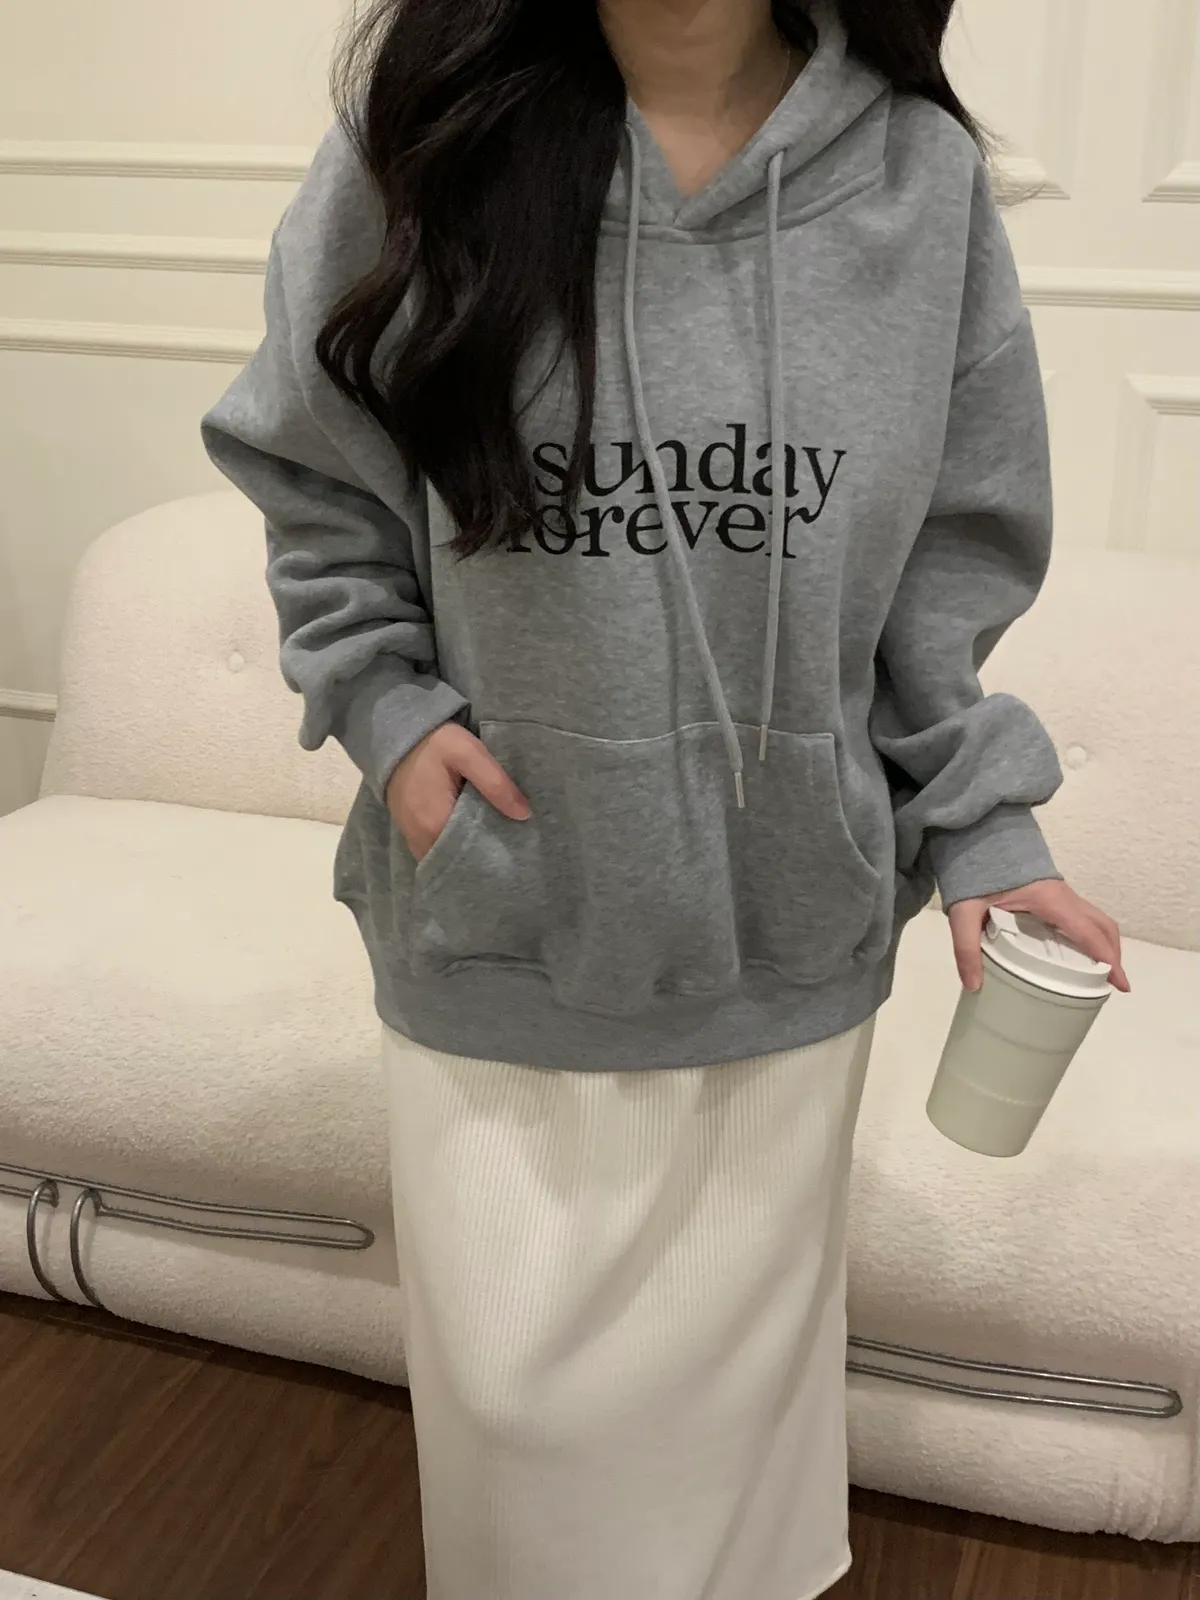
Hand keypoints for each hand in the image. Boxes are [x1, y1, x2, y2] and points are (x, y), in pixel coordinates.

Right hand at [385, 723, 529, 862]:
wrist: (395, 733)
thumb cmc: (433, 742)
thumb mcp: (468, 752)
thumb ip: (495, 783)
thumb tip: (523, 815)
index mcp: (436, 825)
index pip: (473, 856)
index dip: (496, 855)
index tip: (516, 849)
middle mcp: (421, 840)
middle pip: (460, 861)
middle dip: (484, 856)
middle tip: (510, 845)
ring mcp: (413, 838)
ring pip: (448, 858)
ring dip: (469, 853)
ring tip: (494, 840)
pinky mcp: (411, 832)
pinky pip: (437, 851)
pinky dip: (454, 847)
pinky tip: (472, 833)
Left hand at [947, 880, 1129, 993]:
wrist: (976, 835)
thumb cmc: (975, 870)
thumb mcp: (964, 911)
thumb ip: (966, 947)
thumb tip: (974, 985)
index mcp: (1050, 901)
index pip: (1089, 933)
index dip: (1109, 959)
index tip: (1122, 984)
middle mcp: (1064, 896)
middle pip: (1102, 925)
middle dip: (1113, 954)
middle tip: (1111, 983)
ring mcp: (1061, 893)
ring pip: (1095, 919)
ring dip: (1103, 943)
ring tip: (1098, 972)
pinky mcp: (1053, 893)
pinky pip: (1081, 916)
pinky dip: (1089, 935)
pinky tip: (1075, 952)